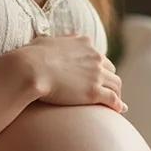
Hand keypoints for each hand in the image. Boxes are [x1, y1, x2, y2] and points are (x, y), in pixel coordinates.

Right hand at [8, 34, 124, 112]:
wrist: (31, 69)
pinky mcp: (94, 92)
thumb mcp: (45, 41)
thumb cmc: (31, 56)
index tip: (100, 76)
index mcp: (84, 43)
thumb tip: (48, 40)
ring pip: (116, 84)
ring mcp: (96, 75)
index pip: (99, 56)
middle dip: (110, 80)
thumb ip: (53, 41)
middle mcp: (94, 57)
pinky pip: (113, 99)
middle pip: (111, 70)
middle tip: (109, 90)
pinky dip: (119, 105)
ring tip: (117, 103)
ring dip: (117, 93)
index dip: (101, 67)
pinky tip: (120, 110)